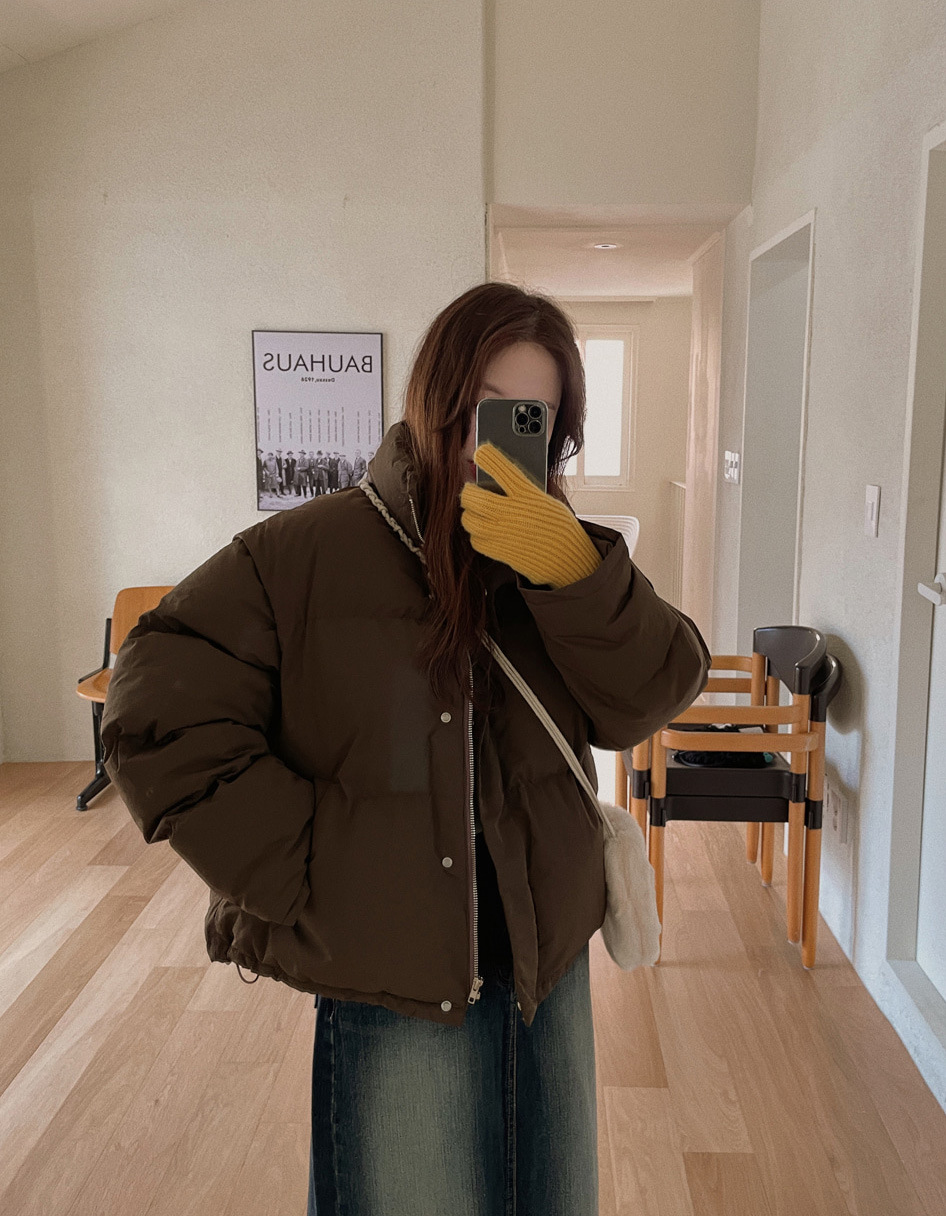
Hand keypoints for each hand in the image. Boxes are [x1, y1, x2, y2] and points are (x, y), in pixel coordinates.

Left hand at [459, 442, 601, 588]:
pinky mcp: (500, 551)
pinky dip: (476, 534)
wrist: (568, 560)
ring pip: (470, 520)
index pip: (504, 470)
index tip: (480, 452)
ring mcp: (504, 533)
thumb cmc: (559, 527)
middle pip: (475, 497)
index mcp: (530, 495)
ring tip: (475, 511)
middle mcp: (514, 513)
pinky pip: (476, 540)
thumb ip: (524, 492)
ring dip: (469, 514)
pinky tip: (484, 530)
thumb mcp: (547, 502)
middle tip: (470, 490)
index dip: (488, 457)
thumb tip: (499, 482)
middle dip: (468, 492)